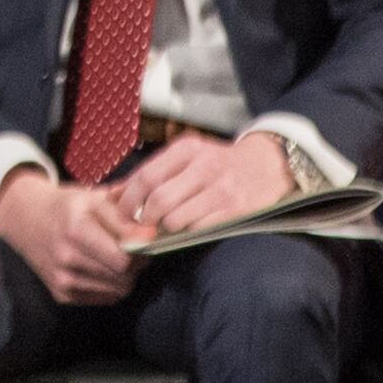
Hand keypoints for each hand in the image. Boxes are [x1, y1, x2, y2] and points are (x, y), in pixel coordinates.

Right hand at [0, 168, 142, 306]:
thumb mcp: (94, 197)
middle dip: (137, 262)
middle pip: (124, 272)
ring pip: (118, 288)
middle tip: (136, 250)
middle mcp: (67, 254)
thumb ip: (126, 210)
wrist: (24, 220)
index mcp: (76, 225)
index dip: (143, 246)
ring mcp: (63, 277)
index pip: (126, 253)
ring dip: (127, 276)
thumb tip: (154, 231)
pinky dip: (112, 286)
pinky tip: (106, 270)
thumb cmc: (67, 206)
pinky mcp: (61, 294)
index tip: (147, 238)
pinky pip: (105, 298)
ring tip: (121, 259)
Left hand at [114, 130, 295, 238]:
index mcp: (187, 149)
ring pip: (176, 219)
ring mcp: (222, 189)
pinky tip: (188, 230)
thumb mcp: (188, 155)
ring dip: (166, 229)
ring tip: (167, 227)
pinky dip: (187, 234)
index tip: (122, 213)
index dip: (128, 200)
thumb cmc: (219, 164)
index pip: (145, 177)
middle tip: (143, 225)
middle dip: (145, 219)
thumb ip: (154, 172)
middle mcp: (204, 166)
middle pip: (158, 201)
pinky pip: (199, 229)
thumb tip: (114, 194)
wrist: (269, 165)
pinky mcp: (236, 210)